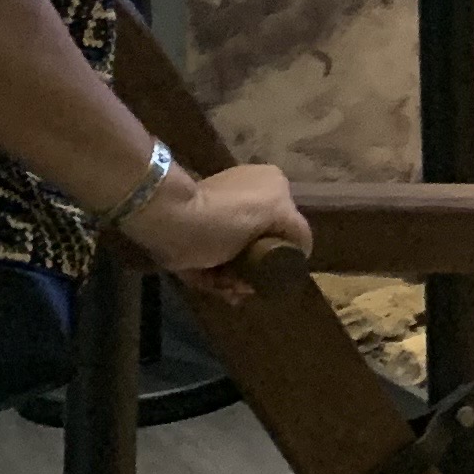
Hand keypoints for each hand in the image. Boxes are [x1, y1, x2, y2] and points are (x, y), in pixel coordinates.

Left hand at [121, 160, 310, 298]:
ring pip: (239, 257)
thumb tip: (303, 251)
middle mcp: (246, 196)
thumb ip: (298, 230)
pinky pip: (215, 263)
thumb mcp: (276, 214)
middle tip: (248, 287)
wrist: (171, 222)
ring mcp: (220, 217)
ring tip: (229, 290)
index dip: (283, 252)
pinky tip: (217, 287)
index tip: (273, 274)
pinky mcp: (198, 238)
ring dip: (236, 280)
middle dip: (256, 271)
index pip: (288, 224)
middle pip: (263, 243)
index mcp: (269, 184)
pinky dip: (216, 280)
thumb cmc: (227, 217)